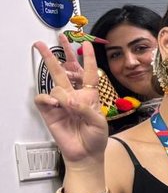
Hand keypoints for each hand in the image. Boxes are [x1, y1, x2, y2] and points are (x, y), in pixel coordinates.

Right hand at [33, 36, 108, 164]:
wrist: (85, 154)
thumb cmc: (96, 137)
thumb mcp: (99, 122)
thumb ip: (85, 109)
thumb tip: (69, 100)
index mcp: (89, 95)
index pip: (88, 72)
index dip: (88, 58)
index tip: (86, 43)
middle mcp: (74, 94)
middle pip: (65, 70)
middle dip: (58, 54)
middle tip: (51, 39)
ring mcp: (60, 102)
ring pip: (55, 84)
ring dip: (61, 93)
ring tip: (67, 107)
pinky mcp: (49, 111)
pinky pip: (43, 98)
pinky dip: (48, 99)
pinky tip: (55, 105)